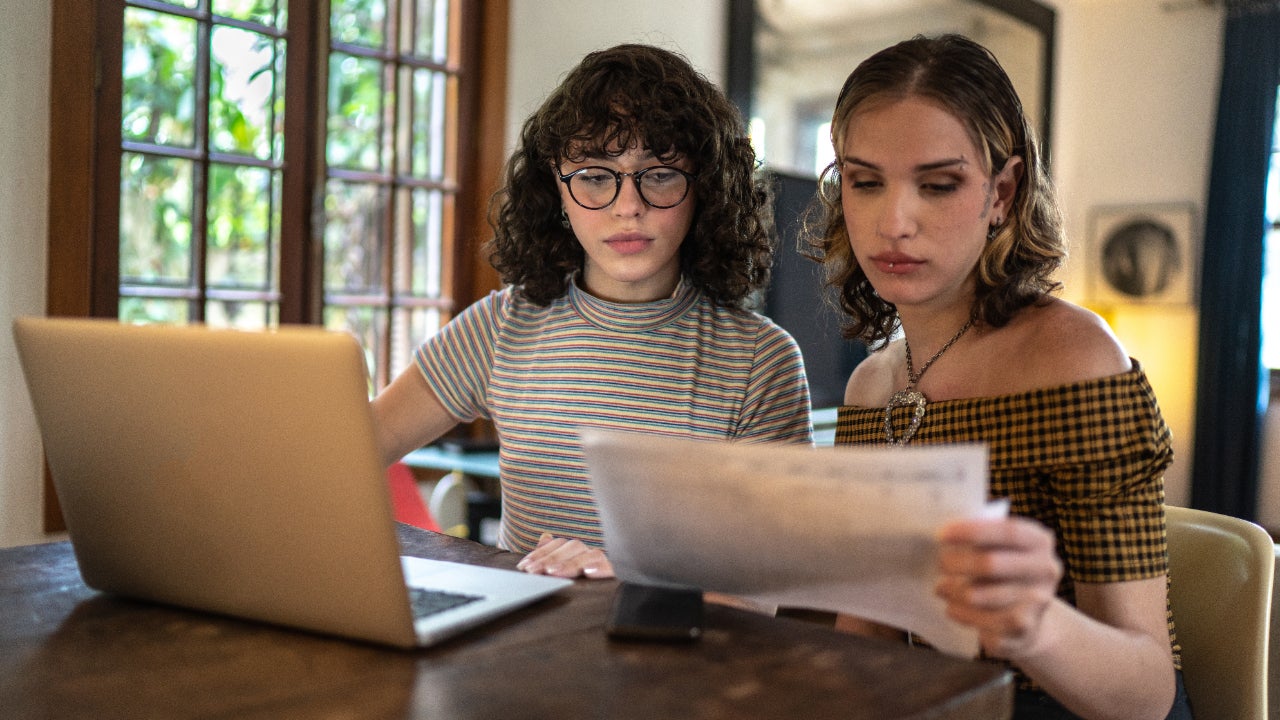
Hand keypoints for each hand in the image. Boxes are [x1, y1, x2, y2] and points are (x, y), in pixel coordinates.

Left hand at [516, 533, 614, 578]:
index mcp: (579, 552)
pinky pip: (614, 567)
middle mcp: (593, 554)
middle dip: (551, 558)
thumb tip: (545, 536)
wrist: (624, 597)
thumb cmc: (588, 584)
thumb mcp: (567, 569)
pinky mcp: (620, 574)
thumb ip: (554, 553)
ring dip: (572, 563)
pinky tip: (590, 572)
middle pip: (574, 547)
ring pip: (592, 554)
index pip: (559, 544)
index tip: (524, 566)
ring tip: (555, 572)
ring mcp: (607, 563)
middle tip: (535, 571)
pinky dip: (602, 568)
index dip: (540, 553)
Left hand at [935, 516, 1062, 659]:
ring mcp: (1037, 601)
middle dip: (957, 563)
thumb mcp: (1001, 550)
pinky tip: (952, 608)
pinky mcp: (1024, 627)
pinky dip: (961, 612)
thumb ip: (981, 540)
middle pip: (991, 564)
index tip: (941, 535)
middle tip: (940, 564)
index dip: (972, 531)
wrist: (1027, 621)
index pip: (1008, 532)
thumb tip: (945, 536)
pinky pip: (982, 619)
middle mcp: (1045, 570)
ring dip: (953, 590)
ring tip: (941, 588)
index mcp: (1039, 542)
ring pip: (981, 595)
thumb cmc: (1004, 574)